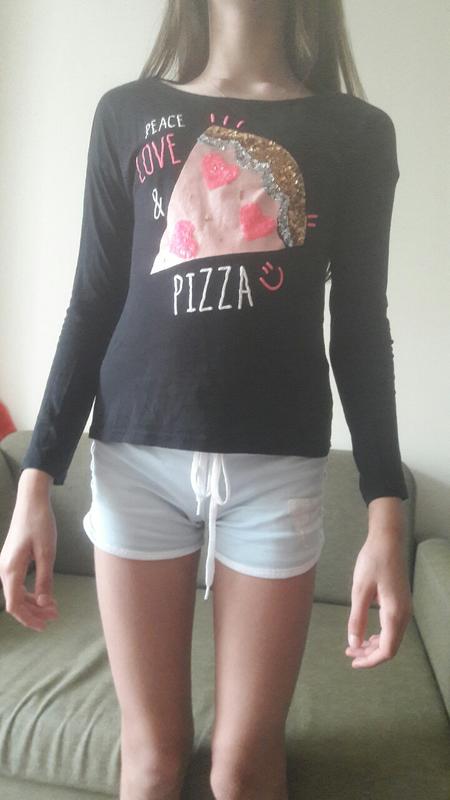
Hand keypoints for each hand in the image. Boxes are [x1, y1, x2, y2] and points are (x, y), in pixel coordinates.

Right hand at [0, 494, 58, 631]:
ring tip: (52, 608)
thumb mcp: (47, 553)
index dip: (28, 618)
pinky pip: (18, 582)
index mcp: (11, 570)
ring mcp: (7, 564)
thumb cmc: (40, 524)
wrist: (31, 501)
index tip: (45, 625)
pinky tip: (44, 594)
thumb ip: (45, 579)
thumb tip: (44, 603)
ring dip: (33, 602)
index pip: (14, 605)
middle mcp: (4, 569)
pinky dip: (30, 591)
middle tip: (54, 617)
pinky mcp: (12, 559)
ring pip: (17, 592)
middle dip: (34, 612)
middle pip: (15, 601)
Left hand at [345, 529, 412, 668]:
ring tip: (354, 645)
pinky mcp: (401, 602)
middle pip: (390, 646)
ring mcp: (404, 608)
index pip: (387, 649)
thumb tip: (354, 644)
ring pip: (392, 637)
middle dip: (370, 654)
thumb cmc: (372, 561)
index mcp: (394, 613)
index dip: (370, 661)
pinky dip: (379, 634)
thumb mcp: (360, 590)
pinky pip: (392, 626)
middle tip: (349, 653)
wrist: (388, 540)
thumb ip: (357, 619)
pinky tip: (366, 633)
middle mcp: (404, 614)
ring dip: (374, 644)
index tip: (353, 662)